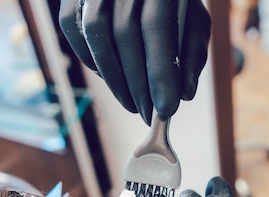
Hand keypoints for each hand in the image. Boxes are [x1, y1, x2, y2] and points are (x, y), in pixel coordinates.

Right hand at [58, 0, 210, 124]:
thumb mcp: (192, 19)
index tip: (166, 109)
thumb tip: (184, 93)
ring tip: (132, 104)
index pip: (157, 27)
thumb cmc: (170, 2)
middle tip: (148, 114)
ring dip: (114, 79)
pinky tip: (110, 78)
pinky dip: (92, 60)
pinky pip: (75, 31)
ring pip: (96, 34)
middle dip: (137, 83)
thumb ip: (191, 53)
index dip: (160, 72)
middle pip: (125, 34)